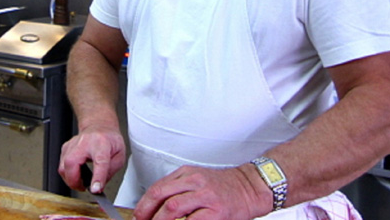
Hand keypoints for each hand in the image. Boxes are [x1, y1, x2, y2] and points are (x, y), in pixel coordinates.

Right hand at [58, 125, 126, 193]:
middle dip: (74, 181)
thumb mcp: (119, 155)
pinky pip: (61, 166)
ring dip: (70, 179)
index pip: (100, 161)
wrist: (99, 125)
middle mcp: (85, 142)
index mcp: (102, 144)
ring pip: (63, 166)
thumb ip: (110, 172)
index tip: (95, 189)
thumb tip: (99, 187)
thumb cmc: (109, 140)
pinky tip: (76, 173)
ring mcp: (73, 144)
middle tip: (83, 187)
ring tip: (80, 182)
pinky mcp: (65, 148)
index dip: (97, 177)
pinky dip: (67, 174)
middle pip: (72, 163)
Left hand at [133, 164, 270, 219]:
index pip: (158, 188)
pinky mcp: (216, 212)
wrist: (250, 188)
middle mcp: (195, 182)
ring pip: (172, 208)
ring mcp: (206, 196)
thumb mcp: (198, 179)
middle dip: (147, 214)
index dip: (144, 204)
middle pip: (161, 197)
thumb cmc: (224, 187)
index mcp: (188, 174)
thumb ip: (178, 189)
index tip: (139, 216)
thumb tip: (155, 207)